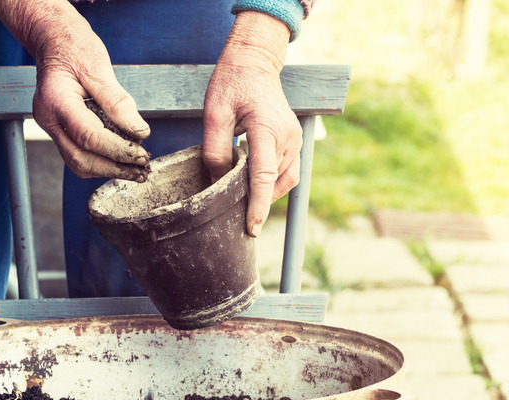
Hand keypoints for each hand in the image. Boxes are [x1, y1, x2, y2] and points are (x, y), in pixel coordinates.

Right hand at [0, 0, 150, 180]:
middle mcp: (49, 119)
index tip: (141, 153)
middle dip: (113, 167)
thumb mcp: (99, 67)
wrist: (54, 41)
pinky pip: (78, 154)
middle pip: (80, 159)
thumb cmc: (74, 49)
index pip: (89, 137)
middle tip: (141, 167)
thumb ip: (118, 102)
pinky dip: (100, 160)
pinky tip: (119, 157)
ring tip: (133, 167)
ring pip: (77, 163)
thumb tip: (139, 132)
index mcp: (56, 101)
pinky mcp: (59, 130)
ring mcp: (51, 127)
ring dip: (107, 168)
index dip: (118, 150)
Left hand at [202, 12, 302, 236]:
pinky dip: (273, 184)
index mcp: (267, 128)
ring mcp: (294, 139)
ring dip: (267, 195)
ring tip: (245, 205)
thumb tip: (217, 182)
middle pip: (275, 182)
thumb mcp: (214, 114)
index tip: (252, 227)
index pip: (264, 175)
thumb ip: (215, 150)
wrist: (254, 63)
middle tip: (237, 218)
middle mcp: (287, 136)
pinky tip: (254, 189)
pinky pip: (287, 172)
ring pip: (285, 180)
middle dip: (259, 203)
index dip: (258, 204)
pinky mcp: (293, 141)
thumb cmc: (232, 85)